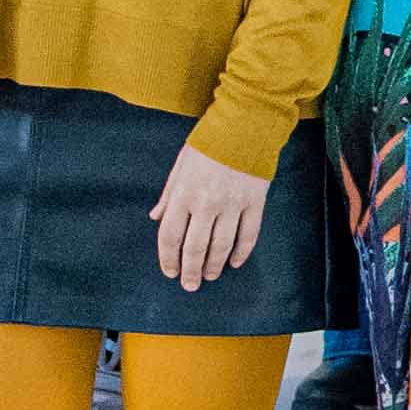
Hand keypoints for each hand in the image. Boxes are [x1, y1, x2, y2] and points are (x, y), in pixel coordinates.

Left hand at [151, 142, 271, 291]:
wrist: (245, 124)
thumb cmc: (208, 143)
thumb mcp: (180, 165)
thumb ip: (168, 194)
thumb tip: (155, 218)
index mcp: (184, 194)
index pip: (170, 236)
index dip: (167, 258)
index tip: (170, 271)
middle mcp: (206, 203)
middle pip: (195, 248)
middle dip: (191, 270)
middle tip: (190, 285)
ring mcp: (233, 204)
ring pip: (221, 246)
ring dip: (214, 265)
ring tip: (209, 276)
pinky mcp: (254, 202)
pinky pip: (248, 234)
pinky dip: (242, 252)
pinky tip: (235, 262)